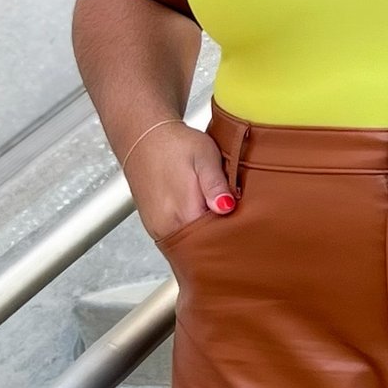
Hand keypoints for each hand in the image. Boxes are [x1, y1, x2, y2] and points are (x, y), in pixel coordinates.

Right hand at [123, 117, 235, 247]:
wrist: (143, 138)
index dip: (232, 234)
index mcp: (183, 213)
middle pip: (202, 249)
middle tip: (233, 223)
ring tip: (216, 218)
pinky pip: (178, 240)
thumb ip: (215, 184)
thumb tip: (226, 207)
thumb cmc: (175, 145)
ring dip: (205, 237)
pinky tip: (201, 218)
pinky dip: (192, 234)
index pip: (215, 241)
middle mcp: (167, 227)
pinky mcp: (154, 227)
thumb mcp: (204, 156)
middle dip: (220, 241)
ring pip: (189, 247)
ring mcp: (158, 230)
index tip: (243, 224)